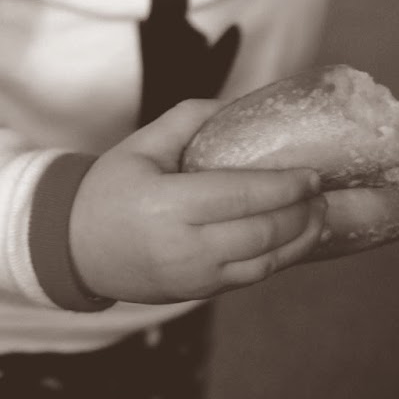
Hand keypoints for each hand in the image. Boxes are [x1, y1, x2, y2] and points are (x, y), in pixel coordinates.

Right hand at [68, 99, 327, 304]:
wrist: (75, 247)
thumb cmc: (109, 189)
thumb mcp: (142, 144)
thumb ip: (188, 119)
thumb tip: (236, 104)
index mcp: (168, 203)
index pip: (241, 196)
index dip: (284, 187)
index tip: (312, 174)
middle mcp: (184, 245)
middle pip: (260, 231)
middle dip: (301, 214)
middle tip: (324, 194)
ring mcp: (193, 276)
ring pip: (262, 262)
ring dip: (298, 240)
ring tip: (321, 217)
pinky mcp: (197, 293)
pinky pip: (249, 278)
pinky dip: (278, 259)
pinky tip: (293, 240)